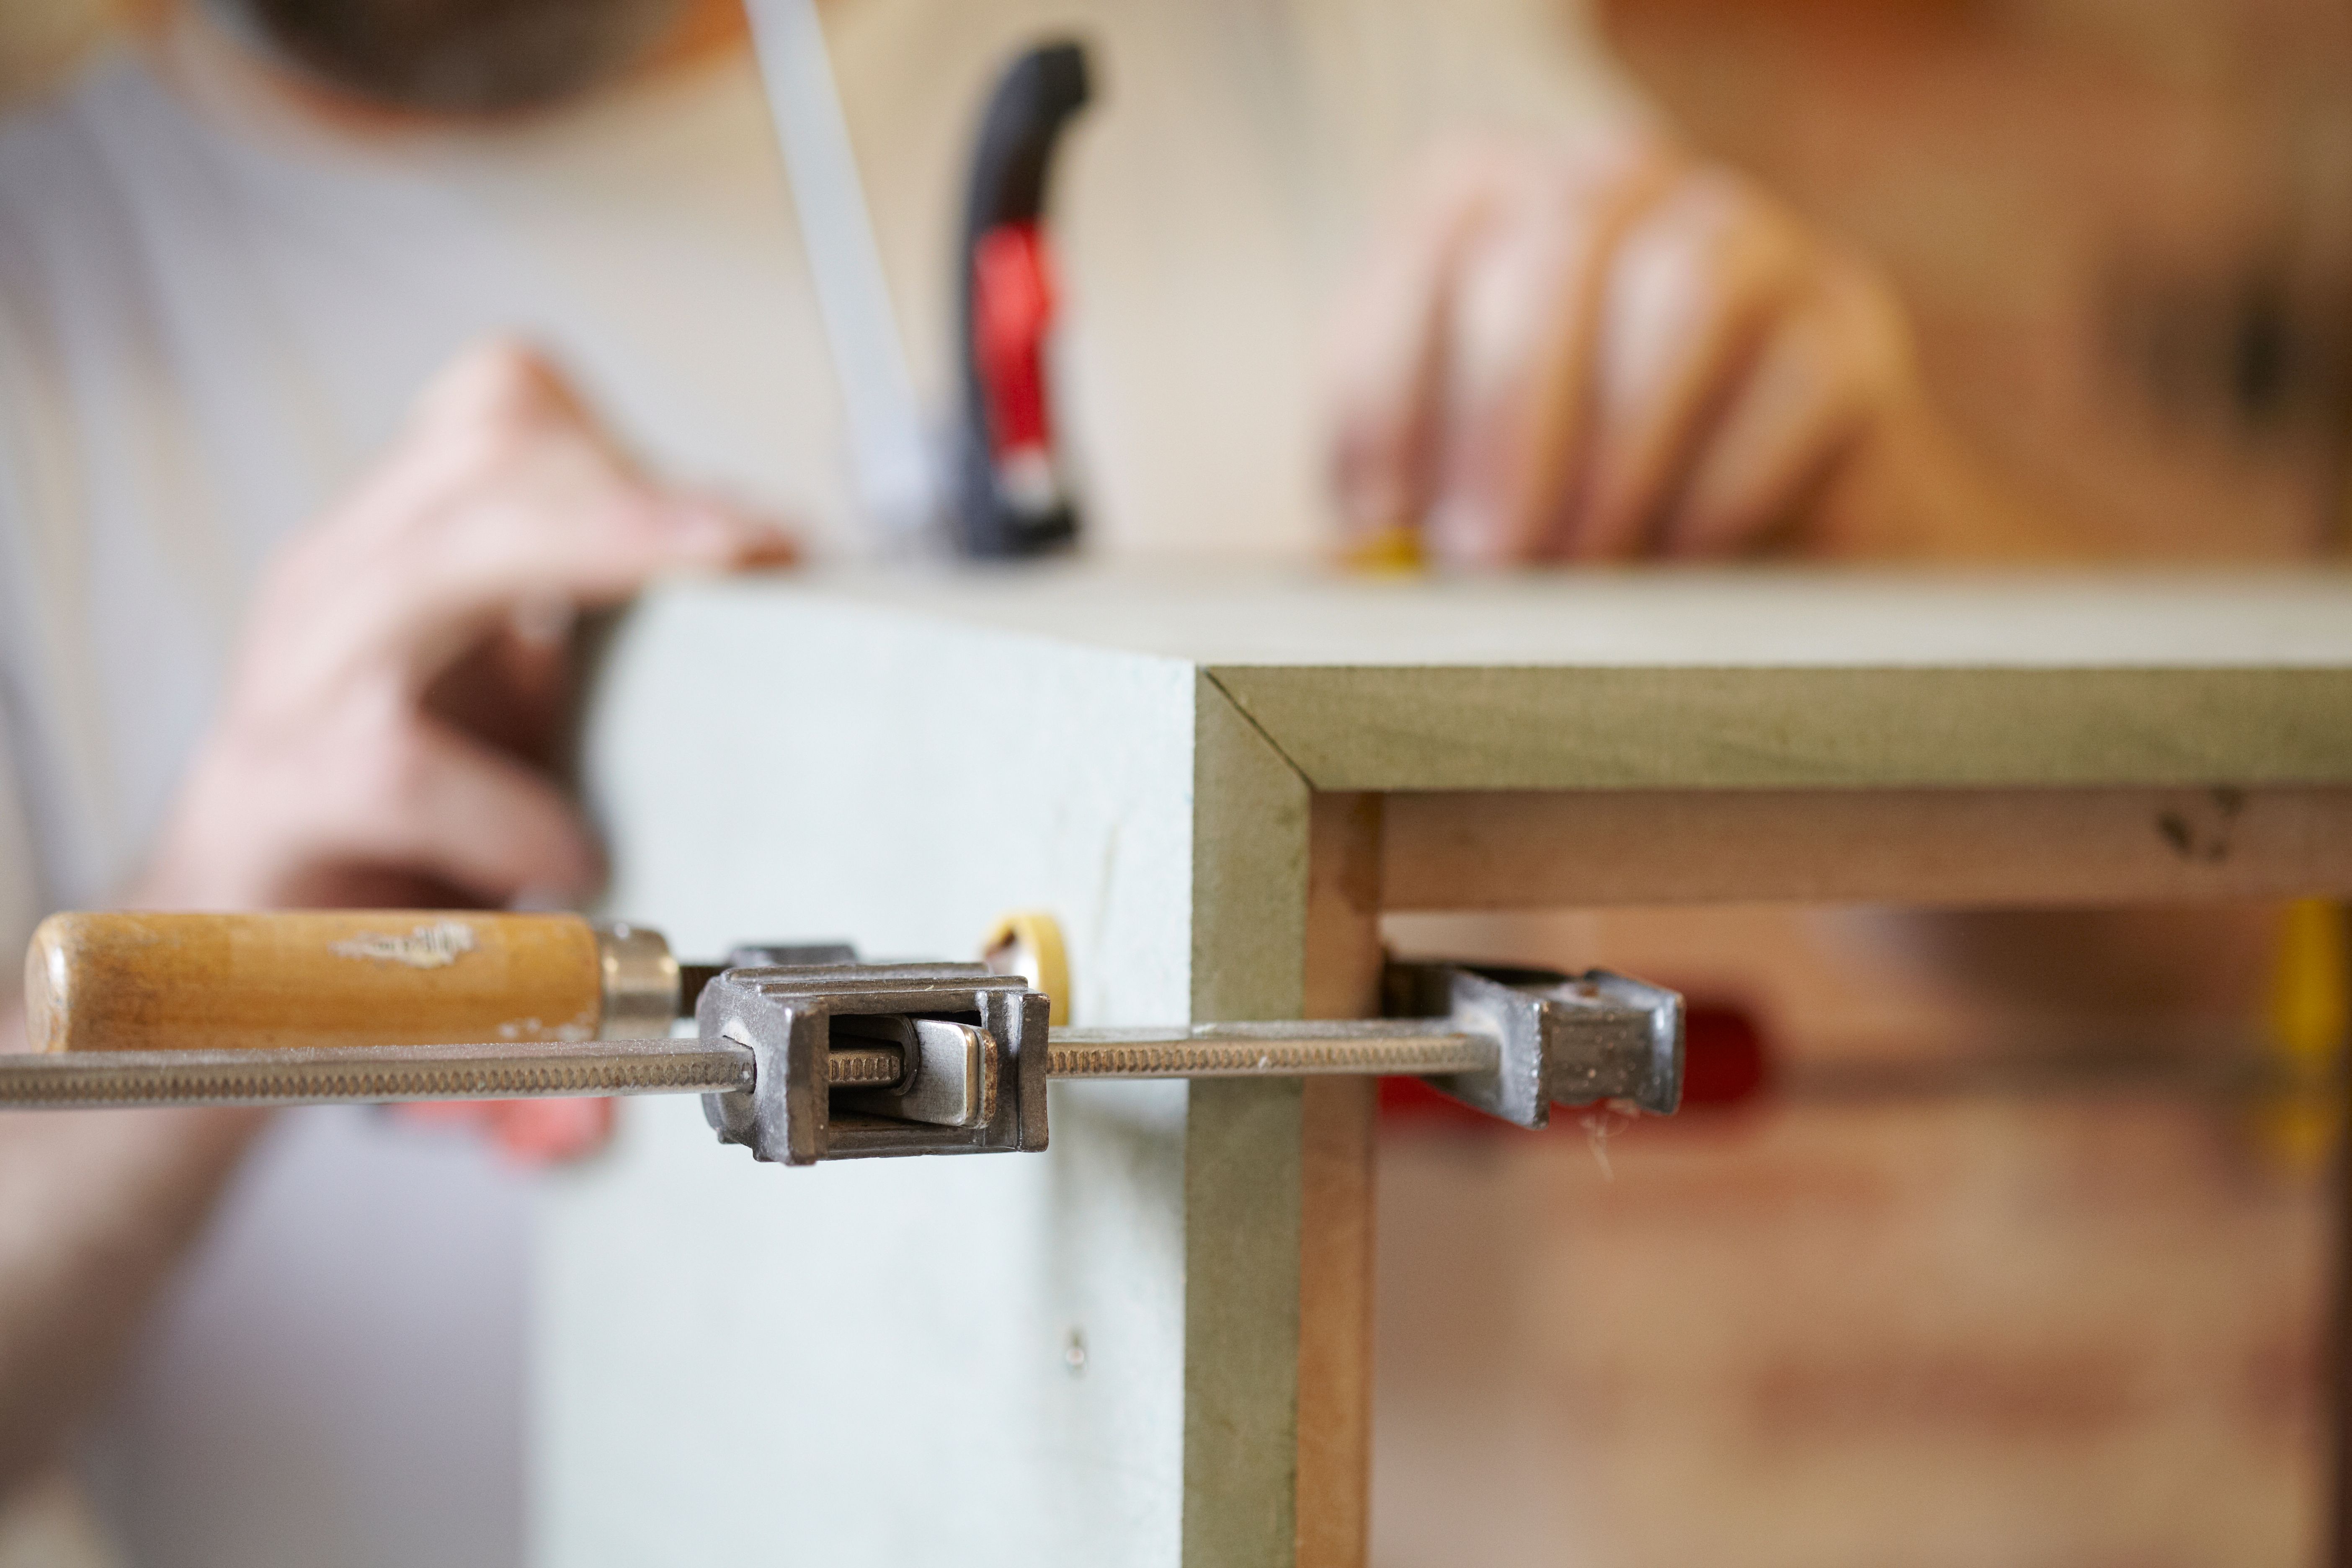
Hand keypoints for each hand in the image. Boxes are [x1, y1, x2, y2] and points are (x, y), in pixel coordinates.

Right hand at [131, 340, 791, 911]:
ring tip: (712, 626)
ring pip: (427, 570)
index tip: (766, 527)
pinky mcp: (272, 795)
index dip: (636, 450)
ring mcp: (290, 680)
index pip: (506, 409)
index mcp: (408, 540)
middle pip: (481, 459)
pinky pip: (394, 767)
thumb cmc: (415, 818)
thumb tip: (800, 627)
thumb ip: (624, 650)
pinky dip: (505, 811)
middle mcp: (341, 581)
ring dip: (582, 572)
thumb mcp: (532, 705)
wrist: (262, 938)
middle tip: (760, 547)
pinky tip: (578, 856)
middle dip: (634, 496)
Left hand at [1328, 132, 2053, 564]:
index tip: (1380, 519)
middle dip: (1509, 420)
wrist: (1745, 547)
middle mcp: (1618, 189)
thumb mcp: (1456, 499)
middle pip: (1558, 248)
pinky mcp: (1850, 330)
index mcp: (1493, 204)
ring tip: (1584, 572)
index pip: (1433, 241)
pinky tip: (1679, 565)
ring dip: (1619, 451)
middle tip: (1487, 563)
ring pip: (1686, 291)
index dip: (1392, 385)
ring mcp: (1750, 243)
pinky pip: (1799, 381)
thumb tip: (1351, 574)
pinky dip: (1724, 488)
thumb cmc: (1556, 510)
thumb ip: (1397, 517)